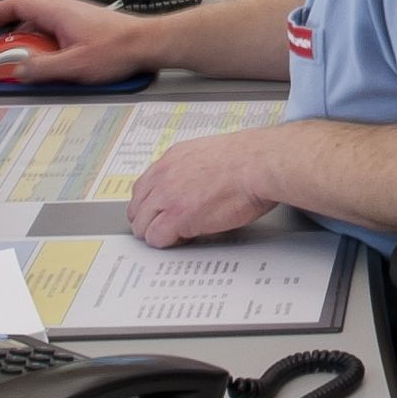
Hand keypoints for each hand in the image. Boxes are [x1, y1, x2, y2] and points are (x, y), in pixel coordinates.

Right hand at [0, 0, 167, 82]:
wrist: (148, 44)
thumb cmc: (119, 50)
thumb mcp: (74, 65)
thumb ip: (42, 68)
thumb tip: (17, 70)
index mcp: (58, 12)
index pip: (17, 3)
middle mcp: (66, 9)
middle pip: (25, 5)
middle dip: (3, 19)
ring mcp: (75, 15)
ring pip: (39, 14)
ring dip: (22, 29)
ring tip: (13, 49)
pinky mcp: (83, 23)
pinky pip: (52, 24)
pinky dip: (38, 35)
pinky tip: (41, 52)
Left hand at [126, 130, 280, 246]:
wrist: (259, 164)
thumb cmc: (249, 160)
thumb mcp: (211, 155)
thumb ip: (194, 168)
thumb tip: (195, 183)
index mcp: (173, 158)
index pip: (144, 186)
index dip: (152, 204)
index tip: (160, 212)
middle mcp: (164, 175)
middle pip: (137, 207)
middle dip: (149, 220)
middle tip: (164, 229)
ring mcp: (167, 197)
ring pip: (142, 225)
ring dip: (156, 233)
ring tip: (175, 236)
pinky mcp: (176, 217)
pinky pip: (157, 238)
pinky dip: (168, 242)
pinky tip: (185, 239)